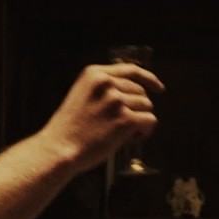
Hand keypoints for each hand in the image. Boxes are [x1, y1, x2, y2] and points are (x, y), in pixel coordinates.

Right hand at [38, 63, 162, 176]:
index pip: (131, 70)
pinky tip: (132, 139)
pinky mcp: (125, 120)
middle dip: (138, 108)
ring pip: (147, 106)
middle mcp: (107, 83)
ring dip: (140, 121)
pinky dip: (145, 132)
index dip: (149, 79)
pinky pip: (149, 121)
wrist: (59, 148)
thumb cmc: (69, 128)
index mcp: (94, 74)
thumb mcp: (82, 95)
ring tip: (123, 133)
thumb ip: (104, 89)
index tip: (159, 88)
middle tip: (125, 125)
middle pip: (141, 91)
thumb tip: (132, 93)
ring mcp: (116, 101)